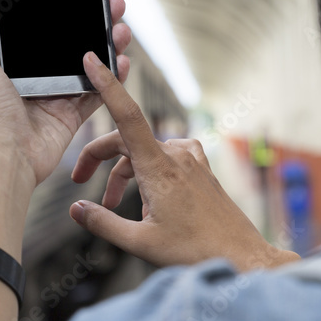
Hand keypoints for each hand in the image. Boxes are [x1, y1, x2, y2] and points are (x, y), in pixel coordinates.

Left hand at [0, 0, 131, 185]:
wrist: (8, 154)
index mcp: (10, 61)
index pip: (41, 25)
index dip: (62, 7)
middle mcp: (33, 75)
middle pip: (71, 41)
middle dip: (95, 20)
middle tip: (114, 5)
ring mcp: (54, 94)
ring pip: (90, 63)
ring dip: (108, 44)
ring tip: (122, 30)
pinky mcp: (71, 114)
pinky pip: (98, 92)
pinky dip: (113, 77)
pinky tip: (123, 61)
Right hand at [69, 55, 298, 270]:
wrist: (244, 258)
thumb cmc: (196, 252)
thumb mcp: (139, 243)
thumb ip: (102, 223)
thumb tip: (76, 210)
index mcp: (159, 169)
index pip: (126, 116)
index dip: (107, 85)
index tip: (92, 62)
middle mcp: (176, 157)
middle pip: (126, 138)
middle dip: (98, 158)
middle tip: (79, 181)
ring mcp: (191, 161)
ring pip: (144, 151)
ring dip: (123, 172)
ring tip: (115, 205)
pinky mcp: (200, 170)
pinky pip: (164, 157)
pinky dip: (146, 171)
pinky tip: (147, 198)